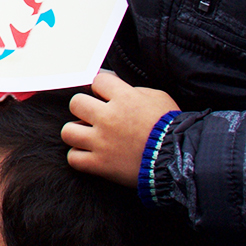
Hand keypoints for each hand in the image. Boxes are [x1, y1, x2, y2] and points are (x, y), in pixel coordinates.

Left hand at [63, 71, 178, 186]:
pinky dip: (79, 156)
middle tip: (93, 116)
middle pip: (76, 103)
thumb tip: (114, 88)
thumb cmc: (170, 127)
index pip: (97, 80)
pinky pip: (73, 158)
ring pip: (68, 131)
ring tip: (88, 136)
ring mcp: (101, 142)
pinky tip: (89, 154)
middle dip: (83, 108)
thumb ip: (133, 90)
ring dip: (77, 132)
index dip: (101, 87)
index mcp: (124, 98)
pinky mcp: (99, 164)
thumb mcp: (158, 97)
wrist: (178, 160)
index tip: (104, 95)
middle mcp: (108, 118)